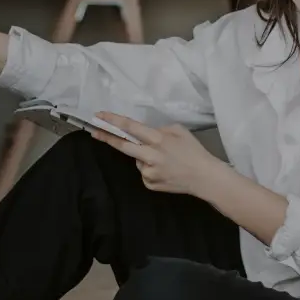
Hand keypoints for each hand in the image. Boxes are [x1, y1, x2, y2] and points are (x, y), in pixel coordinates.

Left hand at [88, 113, 227, 198]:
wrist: (205, 177)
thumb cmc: (194, 151)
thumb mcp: (180, 131)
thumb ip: (160, 130)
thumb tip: (146, 133)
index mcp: (158, 139)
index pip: (131, 127)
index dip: (113, 121)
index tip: (99, 116)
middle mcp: (150, 155)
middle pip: (123, 145)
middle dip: (107, 138)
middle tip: (95, 132)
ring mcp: (148, 172)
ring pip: (137, 160)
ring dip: (143, 156)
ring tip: (164, 160)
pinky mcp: (149, 183)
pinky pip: (144, 173)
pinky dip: (150, 169)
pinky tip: (165, 170)